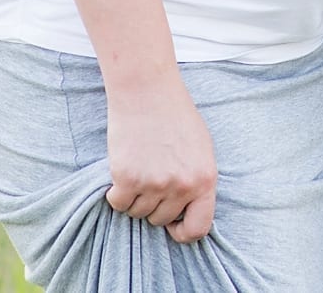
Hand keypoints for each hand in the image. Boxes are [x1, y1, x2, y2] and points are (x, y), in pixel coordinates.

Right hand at [104, 75, 217, 242]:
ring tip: (140, 166)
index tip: (172, 224)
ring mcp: (155, 183)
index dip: (183, 231)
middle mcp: (183, 185)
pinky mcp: (127, 178)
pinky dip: (116, 192)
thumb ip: (196, 180)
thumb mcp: (200, 149)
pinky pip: (118, 203)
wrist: (148, 90)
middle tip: (151, 176)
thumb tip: (187, 211)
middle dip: (154, 204)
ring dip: (135, 196)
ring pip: (137, 212)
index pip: (199, 228)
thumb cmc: (175, 116)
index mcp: (206, 179)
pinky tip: (124, 168)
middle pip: (161, 219)